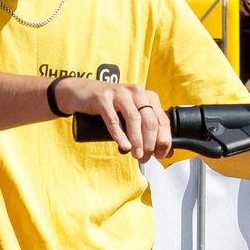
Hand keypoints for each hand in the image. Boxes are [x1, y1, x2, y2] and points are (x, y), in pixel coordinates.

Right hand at [54, 73, 169, 162]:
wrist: (81, 93)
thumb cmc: (110, 107)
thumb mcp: (131, 116)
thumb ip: (145, 130)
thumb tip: (167, 152)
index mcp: (148, 96)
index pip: (162, 120)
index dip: (164, 141)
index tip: (160, 156)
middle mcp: (136, 92)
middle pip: (150, 121)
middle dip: (150, 144)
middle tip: (144, 158)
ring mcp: (119, 93)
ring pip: (134, 120)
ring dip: (137, 141)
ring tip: (136, 155)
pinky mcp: (103, 98)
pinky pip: (113, 120)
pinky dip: (120, 135)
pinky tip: (124, 146)